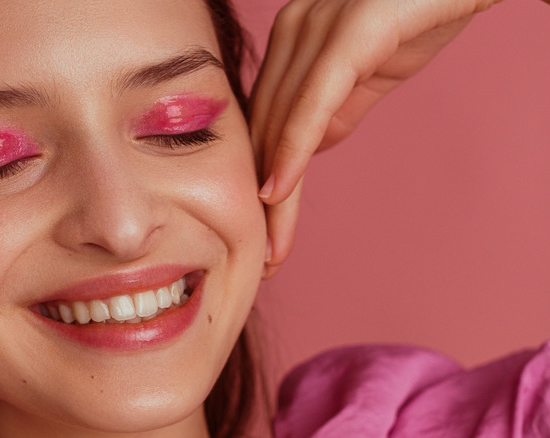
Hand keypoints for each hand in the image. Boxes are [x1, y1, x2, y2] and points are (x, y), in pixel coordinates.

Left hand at [251, 0, 501, 277]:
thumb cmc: (422, 12)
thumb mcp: (371, 76)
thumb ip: (335, 110)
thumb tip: (307, 151)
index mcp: (292, 42)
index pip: (268, 122)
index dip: (263, 179)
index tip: (262, 232)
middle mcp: (292, 31)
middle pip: (267, 128)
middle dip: (263, 198)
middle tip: (263, 256)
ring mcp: (316, 27)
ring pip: (282, 122)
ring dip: (274, 191)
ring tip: (269, 245)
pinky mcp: (348, 32)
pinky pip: (312, 102)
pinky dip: (292, 151)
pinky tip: (276, 193)